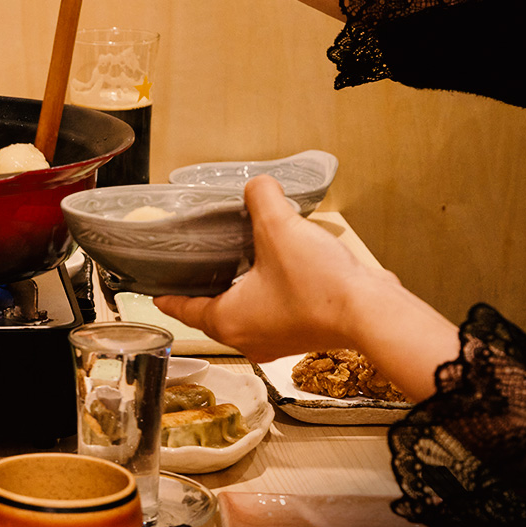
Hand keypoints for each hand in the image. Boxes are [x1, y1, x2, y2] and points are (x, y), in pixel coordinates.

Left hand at [154, 175, 457, 400]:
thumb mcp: (278, 228)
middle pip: (212, 314)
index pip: (183, 309)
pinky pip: (271, 318)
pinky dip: (266, 300)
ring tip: (235, 267)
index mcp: (227, 321)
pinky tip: (276, 276)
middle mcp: (247, 338)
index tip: (154, 291)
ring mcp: (275, 342)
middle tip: (195, 270)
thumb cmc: (319, 285)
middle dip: (204, 292)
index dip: (166, 296)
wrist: (371, 313)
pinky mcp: (300, 337)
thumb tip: (258, 184)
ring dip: (238, 295)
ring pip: (243, 317)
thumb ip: (261, 199)